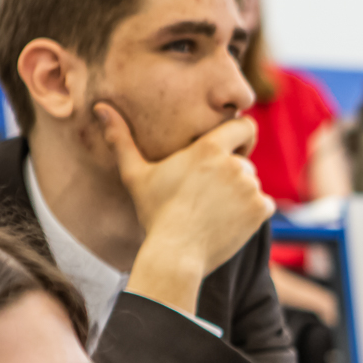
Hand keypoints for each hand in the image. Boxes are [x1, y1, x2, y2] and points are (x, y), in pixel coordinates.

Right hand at [96, 103, 275, 315]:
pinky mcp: (261, 210)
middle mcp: (234, 164)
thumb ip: (121, 139)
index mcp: (209, 149)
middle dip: (230, 174)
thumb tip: (99, 107)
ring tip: (213, 211)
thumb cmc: (154, 214)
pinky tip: (227, 222)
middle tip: (206, 195)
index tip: (228, 150)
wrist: (176, 255)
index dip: (239, 136)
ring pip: (252, 184)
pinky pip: (264, 204)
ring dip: (239, 194)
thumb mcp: (135, 175)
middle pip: (243, 161)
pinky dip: (251, 213)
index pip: (245, 126)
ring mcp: (251, 188)